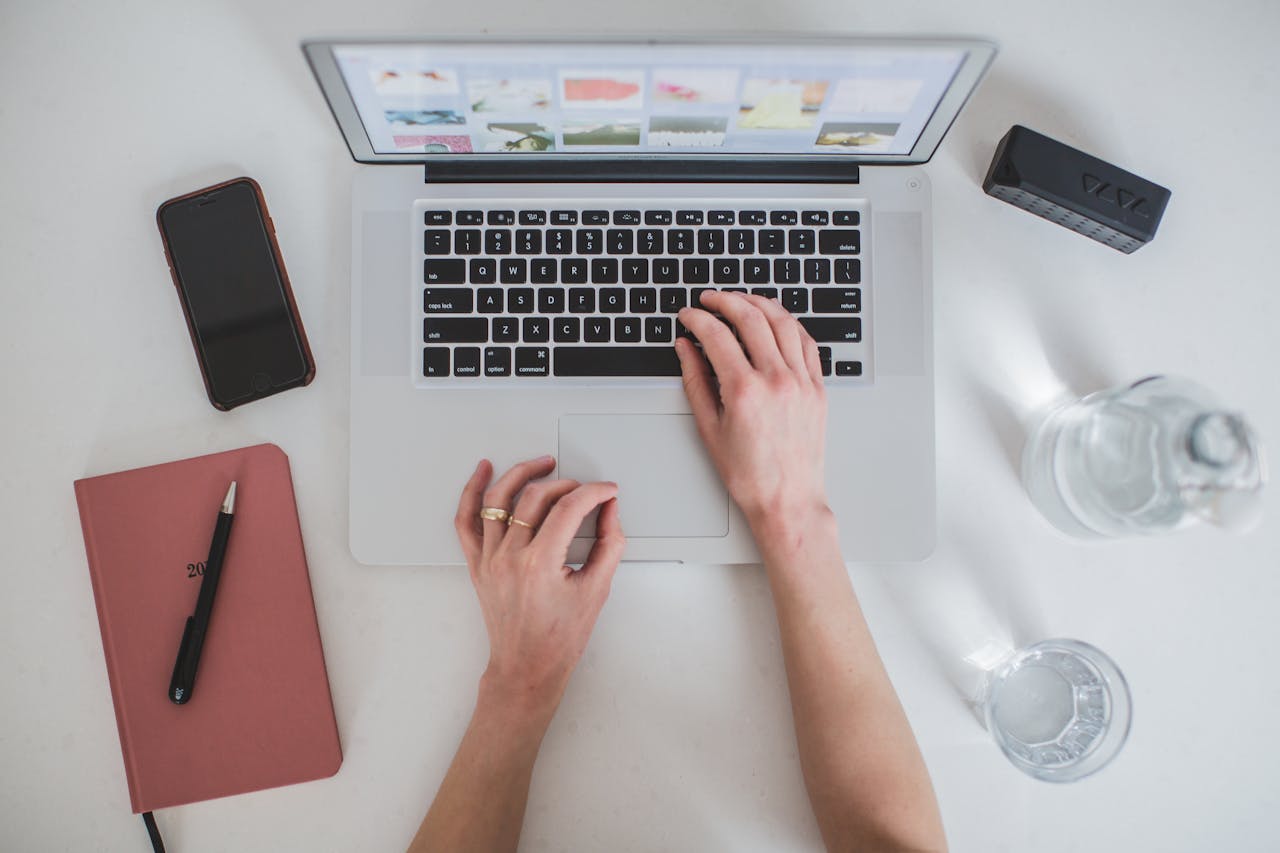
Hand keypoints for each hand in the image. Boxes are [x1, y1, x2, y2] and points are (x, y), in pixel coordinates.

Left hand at [453, 456, 624, 719]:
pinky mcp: (478, 563)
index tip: (607, 491)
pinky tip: (484, 471)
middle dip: (566, 484)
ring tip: (542, 464)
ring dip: (522, 473)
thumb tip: (610, 511)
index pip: (569, 508)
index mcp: (540, 564)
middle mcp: (510, 557)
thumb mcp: (597, 590)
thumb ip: (609, 544)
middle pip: (536, 497)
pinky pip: (466, 520)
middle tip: (585, 489)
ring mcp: (489, 559)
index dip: (594, 492)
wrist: (527, 667)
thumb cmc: (558, 639)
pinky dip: (472, 491)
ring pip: (498, 499)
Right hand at [675, 292, 828, 523]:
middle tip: (709, 299)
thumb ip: (695, 380)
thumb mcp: (709, 428)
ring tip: (741, 300)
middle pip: (750, 318)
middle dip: (725, 300)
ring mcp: (801, 381)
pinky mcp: (818, 387)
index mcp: (745, 391)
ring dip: (759, 303)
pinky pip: (806, 342)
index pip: (717, 336)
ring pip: (782, 322)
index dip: (697, 319)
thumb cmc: (749, 474)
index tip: (688, 315)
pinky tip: (775, 321)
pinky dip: (789, 324)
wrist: (787, 500)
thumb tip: (685, 348)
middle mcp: (776, 380)